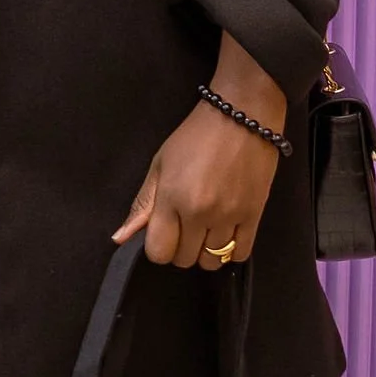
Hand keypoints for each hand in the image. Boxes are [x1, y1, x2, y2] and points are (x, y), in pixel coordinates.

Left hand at [114, 34, 287, 269]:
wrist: (242, 115)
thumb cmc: (195, 136)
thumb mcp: (160, 164)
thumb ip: (142, 205)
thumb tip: (120, 238)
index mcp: (172, 198)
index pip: (159, 252)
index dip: (159, 247)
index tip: (164, 233)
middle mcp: (200, 212)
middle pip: (185, 259)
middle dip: (181, 249)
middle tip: (185, 227)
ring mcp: (229, 216)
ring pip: (212, 261)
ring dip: (205, 251)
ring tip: (206, 230)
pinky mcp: (255, 215)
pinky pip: (240, 254)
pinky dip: (230, 250)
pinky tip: (226, 233)